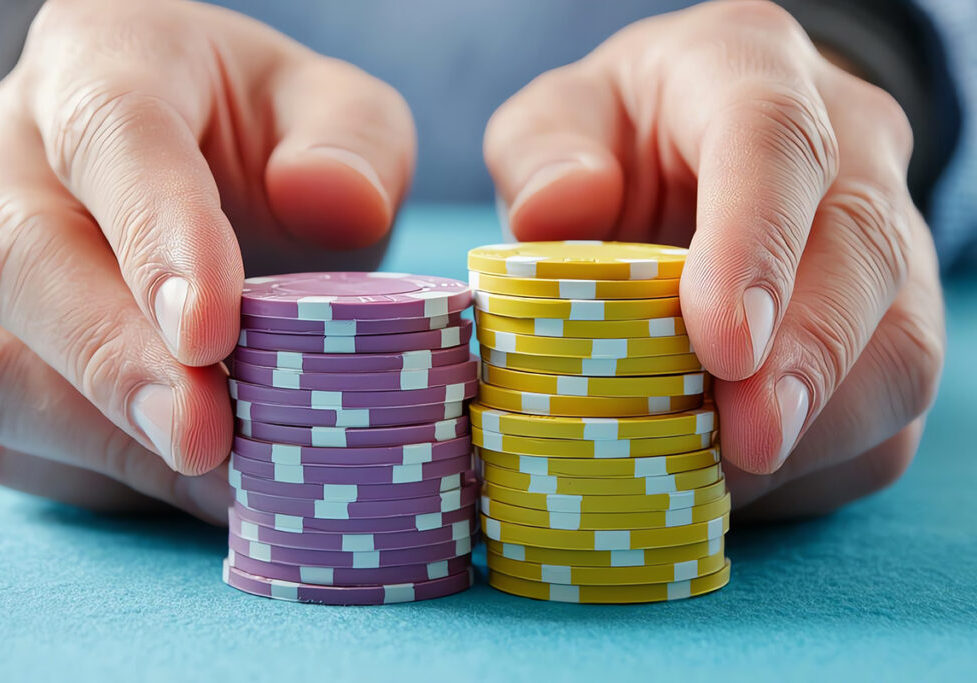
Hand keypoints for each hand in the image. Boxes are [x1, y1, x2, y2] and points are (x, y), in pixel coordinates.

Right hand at [0, 0, 415, 522]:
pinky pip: (16, 437)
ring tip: (223, 478)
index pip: (112, 136)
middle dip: (113, 364)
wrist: (188, 164)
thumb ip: (352, 140)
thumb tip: (339, 202)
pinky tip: (191, 480)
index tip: (211, 332)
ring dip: (111, 439)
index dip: (156, 236)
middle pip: (21, 262)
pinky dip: (111, 473)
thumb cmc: (261, 138)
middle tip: (205, 437)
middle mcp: (14, 164)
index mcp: (104, 64)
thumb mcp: (330, 110)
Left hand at [484, 0, 944, 517]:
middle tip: (748, 441)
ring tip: (730, 478)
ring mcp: (883, 242)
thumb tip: (558, 210)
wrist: (689, 149)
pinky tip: (742, 481)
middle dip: (809, 360)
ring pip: (899, 343)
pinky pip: (886, 412)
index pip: (773, 138)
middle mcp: (845, 150)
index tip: (724, 344)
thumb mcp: (556, 119)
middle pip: (864, 250)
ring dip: (821, 426)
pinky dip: (816, 463)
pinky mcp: (887, 327)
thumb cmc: (617, 138)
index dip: (756, 243)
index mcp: (747, 70)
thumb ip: (542, 152)